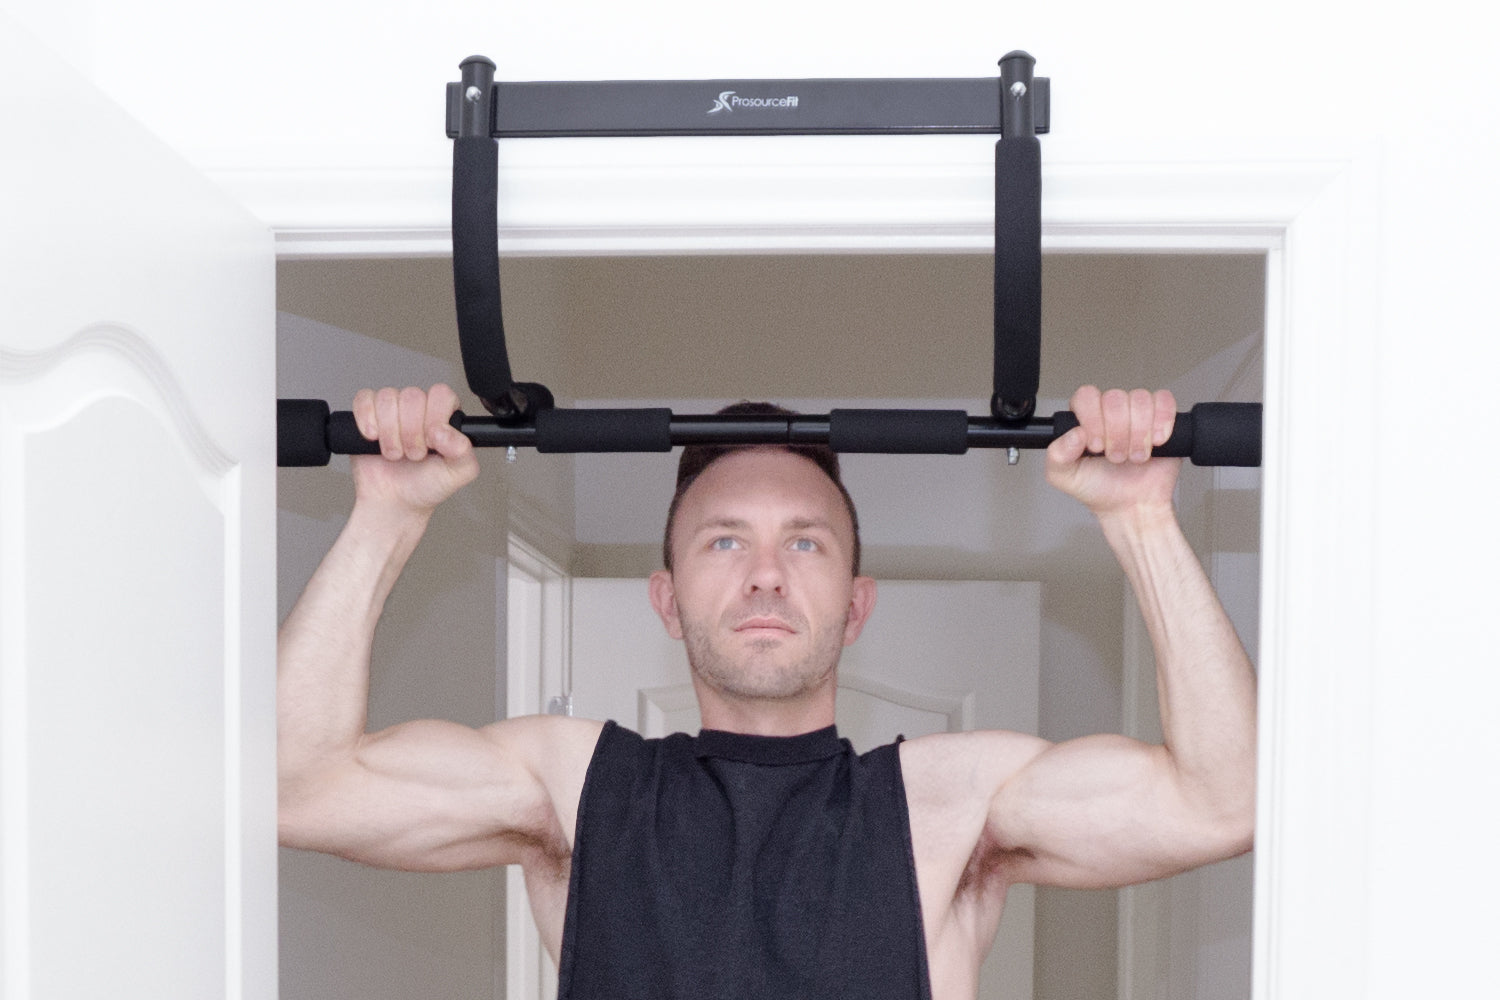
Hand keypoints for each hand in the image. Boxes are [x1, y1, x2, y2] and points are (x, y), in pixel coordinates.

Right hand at [349, 384, 478, 515]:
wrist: (395, 502)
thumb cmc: (427, 485)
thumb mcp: (457, 473)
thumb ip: (462, 450)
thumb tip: (445, 431)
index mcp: (445, 415)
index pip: (441, 394)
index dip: (434, 418)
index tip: (431, 443)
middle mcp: (420, 408)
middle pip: (412, 396)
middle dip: (411, 431)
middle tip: (413, 455)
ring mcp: (393, 410)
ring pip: (387, 398)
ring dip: (389, 432)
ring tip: (395, 454)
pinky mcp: (368, 415)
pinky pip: (364, 399)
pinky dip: (366, 419)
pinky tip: (373, 438)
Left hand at [1046, 385, 1180, 515]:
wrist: (1132, 507)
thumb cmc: (1099, 489)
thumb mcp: (1065, 477)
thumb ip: (1057, 455)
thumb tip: (1073, 434)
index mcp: (1084, 418)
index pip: (1086, 396)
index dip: (1093, 419)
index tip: (1096, 446)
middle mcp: (1110, 412)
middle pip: (1115, 397)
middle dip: (1117, 432)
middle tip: (1116, 457)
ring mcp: (1137, 413)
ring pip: (1140, 399)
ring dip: (1139, 433)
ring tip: (1135, 457)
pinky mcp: (1162, 418)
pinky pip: (1164, 401)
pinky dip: (1162, 422)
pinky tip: (1156, 442)